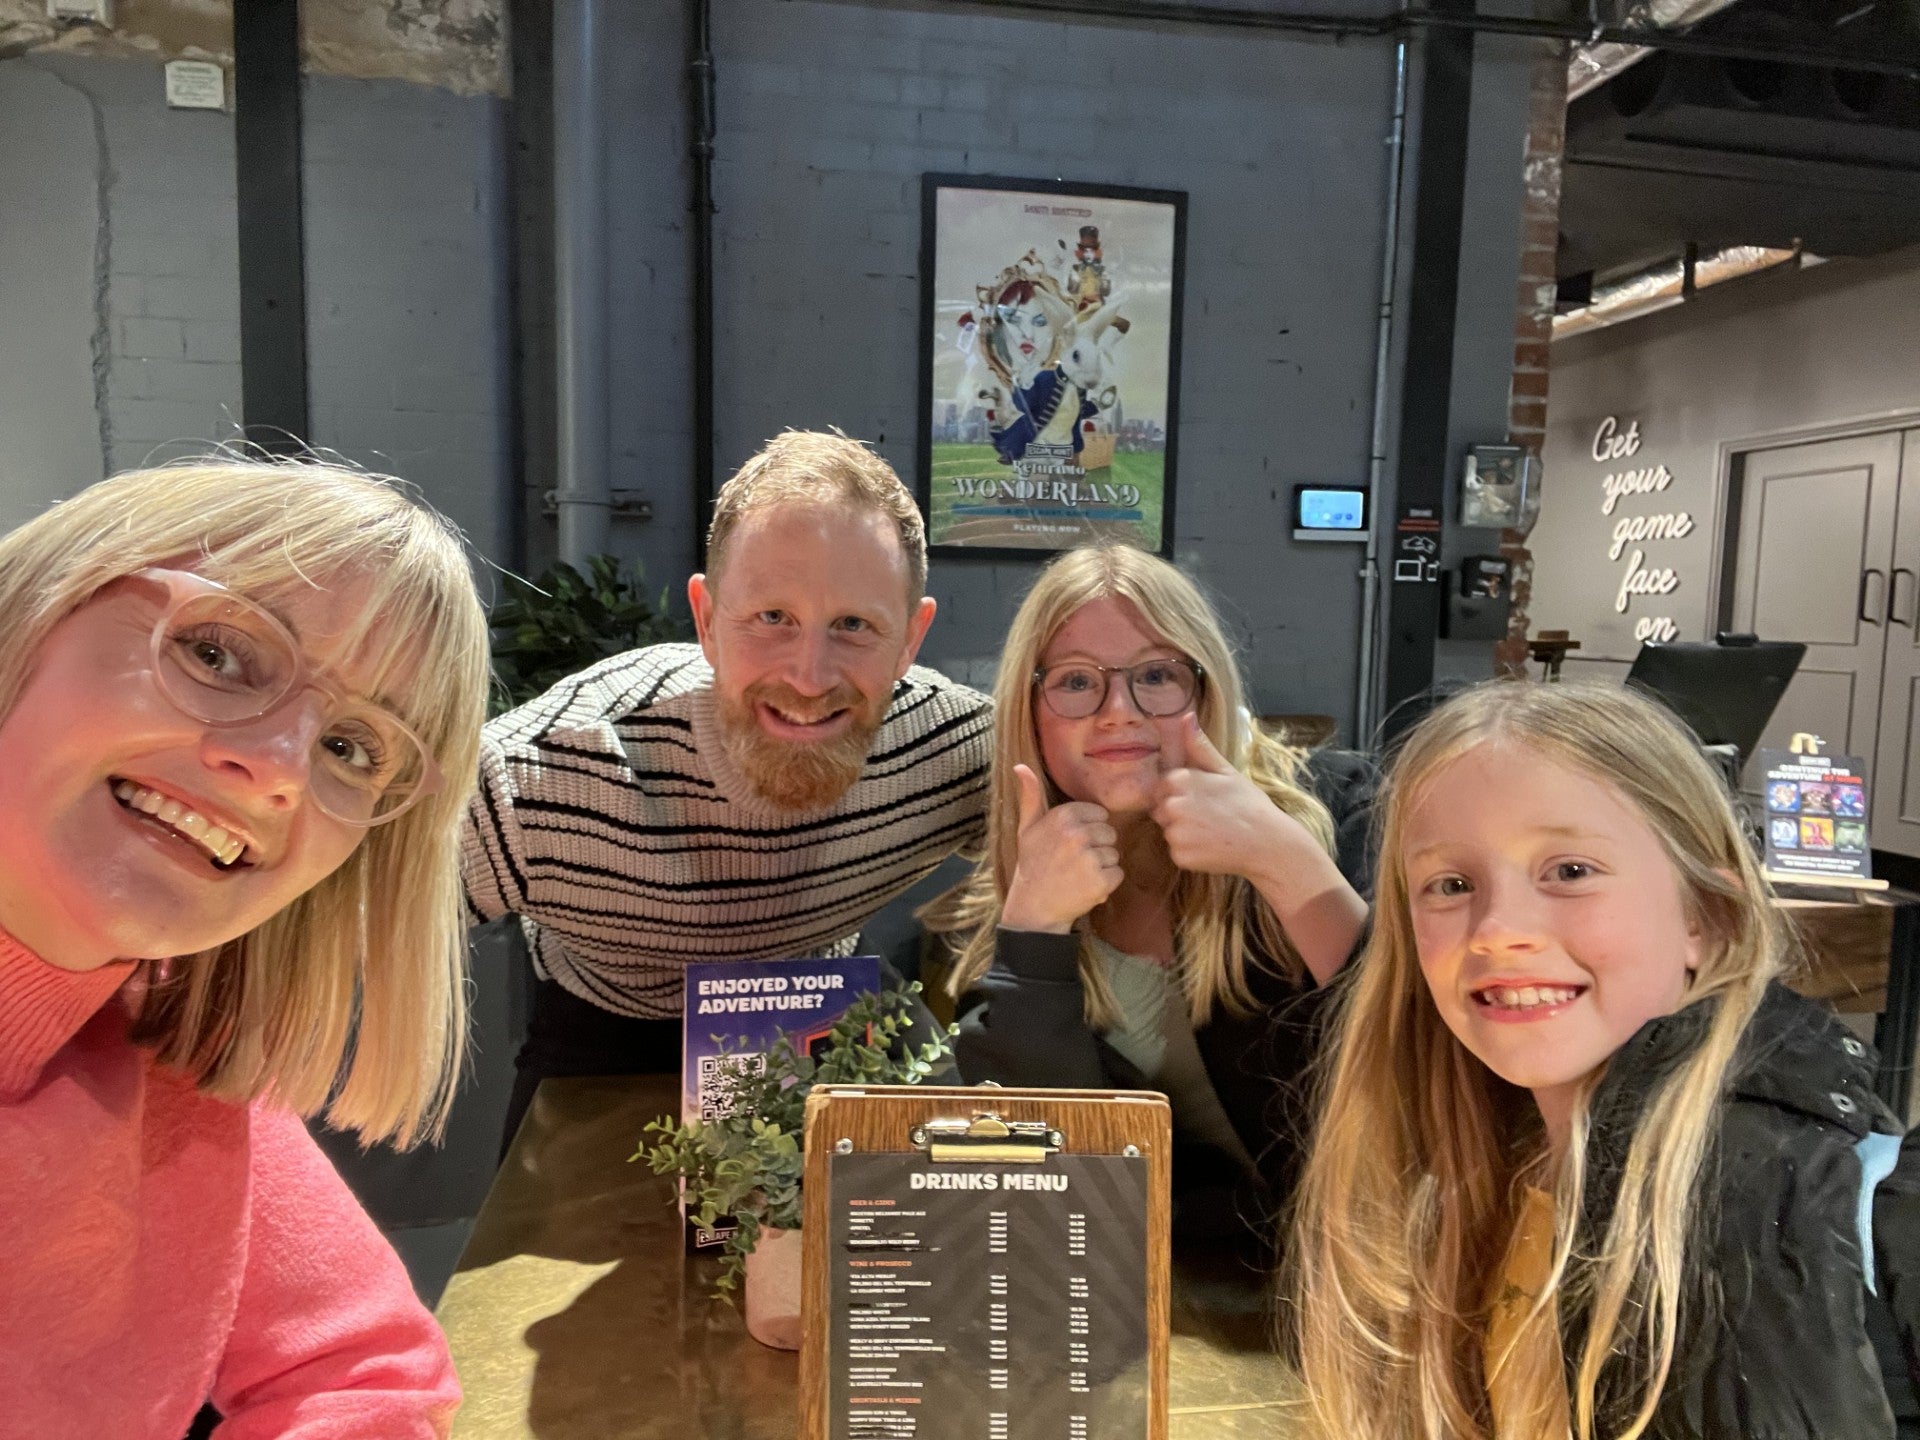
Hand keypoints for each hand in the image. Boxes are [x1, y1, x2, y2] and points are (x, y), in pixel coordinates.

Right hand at [1000, 764, 1122, 932]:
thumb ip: (1030, 796)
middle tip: (1075, 862)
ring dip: (1102, 867)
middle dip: (1097, 848)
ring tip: (1078, 875)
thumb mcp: (1027, 828)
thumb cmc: (1032, 865)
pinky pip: (1118, 874)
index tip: (1070, 845)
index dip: (1088, 830)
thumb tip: (1020, 766)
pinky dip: (1106, 884)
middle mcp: (1077, 833)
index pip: (1099, 815)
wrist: (1033, 907)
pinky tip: (1086, 887)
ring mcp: (1090, 857)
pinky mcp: (1100, 880)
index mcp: (1063, 815)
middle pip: (1109, 833)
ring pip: (1114, 854)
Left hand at [1151, 714, 1301, 881]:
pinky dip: (1190, 853)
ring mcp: (1175, 832)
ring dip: (1184, 833)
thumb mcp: (1225, 770)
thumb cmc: (1248, 803)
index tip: (1204, 800)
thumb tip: (1186, 716)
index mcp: (1180, 779)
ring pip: (1168, 831)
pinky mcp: (1180, 856)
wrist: (1267, 842)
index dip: (1182, 793)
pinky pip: (1176, 852)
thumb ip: (1200, 746)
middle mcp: (1172, 805)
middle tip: (1210, 817)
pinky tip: (1211, 848)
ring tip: (1212, 832)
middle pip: (1161, 809)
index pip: (1162, 787)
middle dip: (1179, 813)